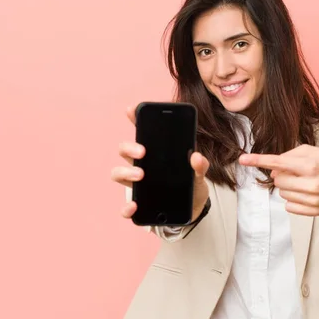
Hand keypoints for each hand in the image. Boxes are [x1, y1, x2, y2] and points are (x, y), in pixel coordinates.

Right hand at [110, 105, 209, 221]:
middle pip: (124, 150)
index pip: (142, 132)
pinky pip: (126, 207)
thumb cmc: (191, 185)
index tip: (131, 109)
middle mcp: (141, 166)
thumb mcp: (199, 173)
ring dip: (125, 172)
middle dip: (129, 148)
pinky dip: (126, 207)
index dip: (134, 119)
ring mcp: (138, 185)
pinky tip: (134, 206)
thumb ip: (200, 165)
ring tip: (141, 175)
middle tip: (143, 152)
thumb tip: (196, 156)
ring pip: (118, 174)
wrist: (193, 208)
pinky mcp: (139, 204)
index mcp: (155, 153)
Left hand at [238, 144, 318, 216]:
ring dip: (288, 187)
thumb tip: (273, 170)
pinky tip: (306, 194)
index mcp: (311, 165)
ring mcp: (314, 199)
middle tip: (295, 173)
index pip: (279, 163)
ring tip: (304, 183)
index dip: (258, 160)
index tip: (242, 159)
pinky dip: (293, 199)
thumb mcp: (313, 151)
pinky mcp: (315, 211)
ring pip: (283, 194)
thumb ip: (291, 156)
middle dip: (282, 175)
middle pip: (278, 180)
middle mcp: (312, 183)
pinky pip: (289, 207)